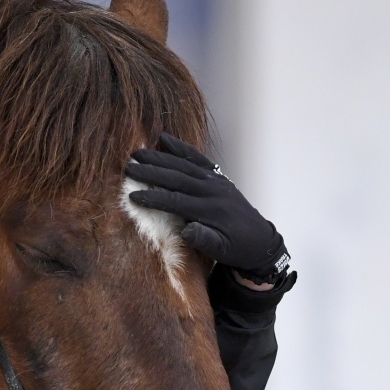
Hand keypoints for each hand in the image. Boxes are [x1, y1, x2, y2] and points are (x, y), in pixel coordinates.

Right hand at [125, 133, 289, 281]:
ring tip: (138, 153)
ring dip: (160, 157)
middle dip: (151, 172)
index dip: (153, 199)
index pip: (176, 201)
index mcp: (211, 211)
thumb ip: (205, 240)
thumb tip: (186, 231)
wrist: (261, 241)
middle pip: (176, 178)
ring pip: (184, 165)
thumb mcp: (222, 251)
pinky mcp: (217, 176)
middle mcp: (212, 191)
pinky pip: (197, 158)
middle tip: (128, 167)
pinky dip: (180, 148)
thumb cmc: (237, 249)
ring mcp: (215, 180)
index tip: (133, 196)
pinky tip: (164, 138)